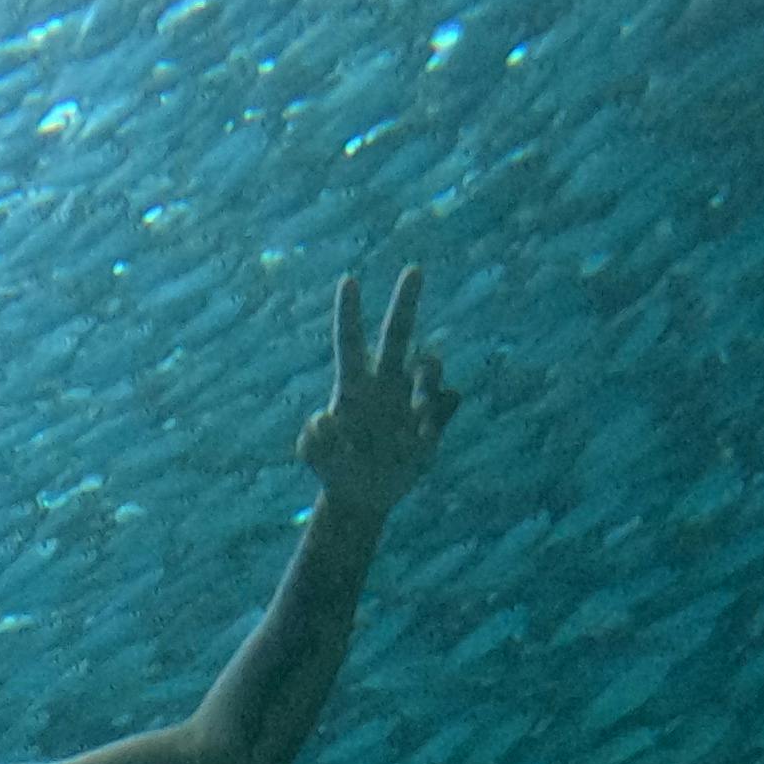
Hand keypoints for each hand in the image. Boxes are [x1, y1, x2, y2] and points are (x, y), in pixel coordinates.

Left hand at [296, 266, 457, 517]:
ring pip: (428, 365)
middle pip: (397, 334)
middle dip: (405, 301)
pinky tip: (424, 438)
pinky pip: (449, 399)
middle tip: (414, 268)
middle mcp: (384, 382)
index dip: (349, 313)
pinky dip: (441, 415)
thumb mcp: (317, 460)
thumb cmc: (335, 472)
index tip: (349, 280)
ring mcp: (411, 397)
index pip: (349, 341)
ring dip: (428, 380)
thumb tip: (324, 419)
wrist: (365, 495)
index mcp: (352, 386)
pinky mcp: (434, 418)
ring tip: (418, 415)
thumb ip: (314, 442)